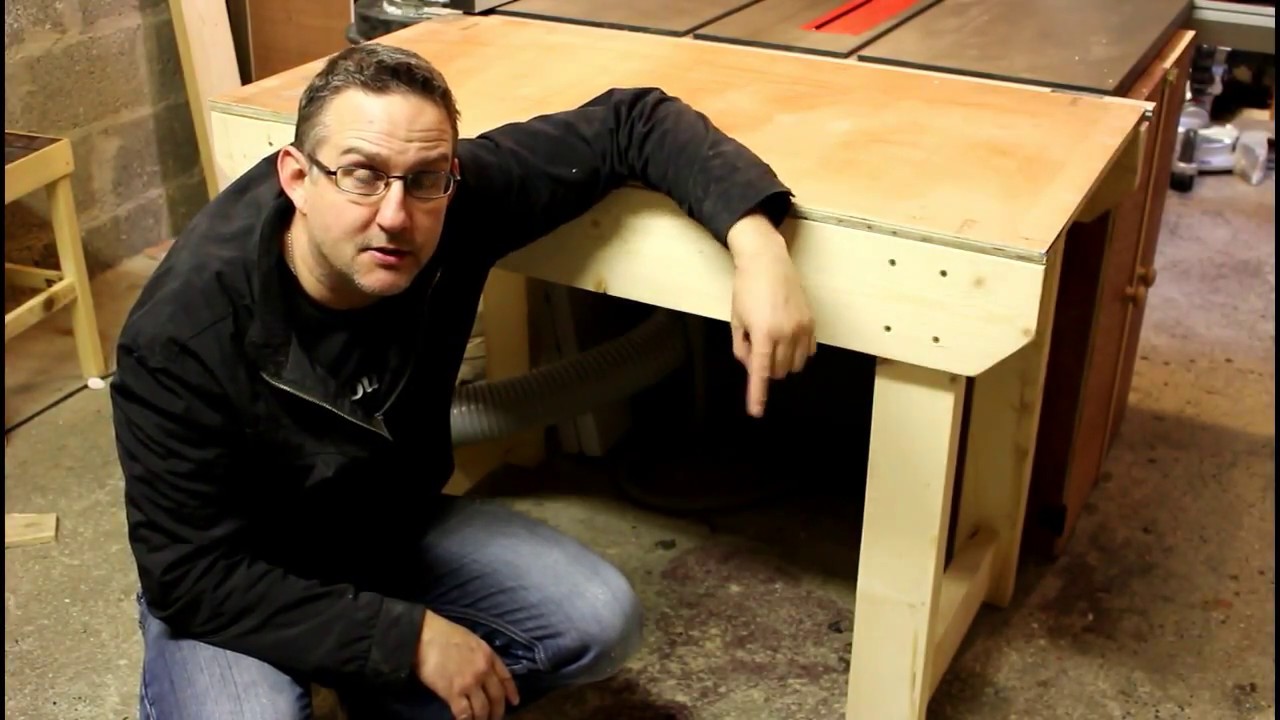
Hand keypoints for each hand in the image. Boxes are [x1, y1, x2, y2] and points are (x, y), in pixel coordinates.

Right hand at [415, 611, 519, 719]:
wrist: (424, 635)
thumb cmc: (444, 634)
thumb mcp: (471, 640)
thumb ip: (480, 655)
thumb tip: (481, 669)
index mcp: (488, 655)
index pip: (506, 677)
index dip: (511, 692)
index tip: (514, 702)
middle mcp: (483, 671)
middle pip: (497, 697)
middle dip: (497, 711)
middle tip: (495, 719)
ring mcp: (469, 683)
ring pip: (482, 708)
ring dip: (482, 719)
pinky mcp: (453, 693)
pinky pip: (464, 713)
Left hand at [726, 212, 816, 417]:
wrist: (767, 261)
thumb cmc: (747, 288)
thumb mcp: (736, 319)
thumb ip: (741, 347)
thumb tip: (751, 366)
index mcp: (763, 334)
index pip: (760, 373)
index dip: (758, 395)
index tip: (756, 411)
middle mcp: (785, 333)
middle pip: (779, 371)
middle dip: (767, 368)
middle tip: (757, 347)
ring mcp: (801, 328)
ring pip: (794, 365)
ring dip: (782, 362)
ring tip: (771, 339)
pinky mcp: (811, 322)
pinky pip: (807, 352)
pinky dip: (797, 353)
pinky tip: (787, 339)